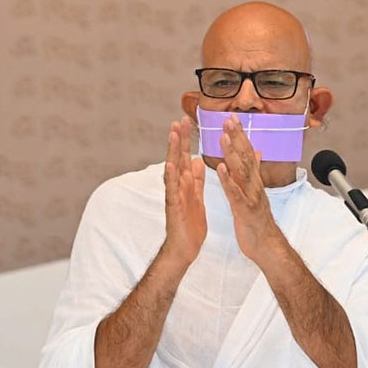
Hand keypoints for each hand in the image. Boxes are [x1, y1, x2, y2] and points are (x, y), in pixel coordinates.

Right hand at [162, 117, 206, 265]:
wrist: (185, 248)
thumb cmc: (190, 225)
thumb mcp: (197, 198)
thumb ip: (197, 180)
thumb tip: (197, 160)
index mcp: (186, 184)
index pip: (185, 157)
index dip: (186, 140)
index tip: (186, 121)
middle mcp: (178, 186)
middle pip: (178, 158)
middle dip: (179, 139)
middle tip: (179, 119)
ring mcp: (174, 196)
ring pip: (172, 170)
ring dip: (172, 152)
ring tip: (173, 134)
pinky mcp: (173, 207)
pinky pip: (172, 191)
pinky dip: (171, 177)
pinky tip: (170, 165)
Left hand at [216, 116, 284, 262]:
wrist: (267, 246)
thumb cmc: (259, 222)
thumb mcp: (257, 194)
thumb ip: (256, 172)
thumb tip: (258, 154)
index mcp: (254, 182)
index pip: (248, 154)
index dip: (240, 136)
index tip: (232, 119)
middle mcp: (254, 186)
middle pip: (246, 157)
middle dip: (237, 138)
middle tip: (228, 119)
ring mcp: (251, 197)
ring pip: (242, 172)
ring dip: (232, 153)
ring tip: (223, 137)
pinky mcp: (245, 210)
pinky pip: (235, 193)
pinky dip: (228, 180)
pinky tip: (220, 168)